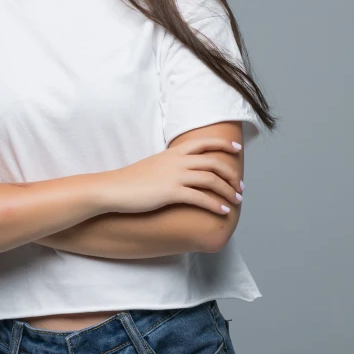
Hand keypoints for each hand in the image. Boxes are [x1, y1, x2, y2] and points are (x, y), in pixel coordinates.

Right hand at [99, 136, 243, 214]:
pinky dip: (216, 204)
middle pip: (213, 162)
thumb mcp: (154, 165)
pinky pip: (200, 198)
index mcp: (174, 152)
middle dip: (231, 174)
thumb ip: (170, 164)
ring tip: (237, 200)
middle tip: (240, 185)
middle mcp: (177, 161)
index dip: (223, 145)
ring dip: (228, 190)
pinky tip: (224, 211)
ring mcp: (175, 176)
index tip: (237, 150)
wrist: (113, 189)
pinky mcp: (171, 192)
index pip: (204, 143)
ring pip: (211, 179)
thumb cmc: (131, 180)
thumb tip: (182, 170)